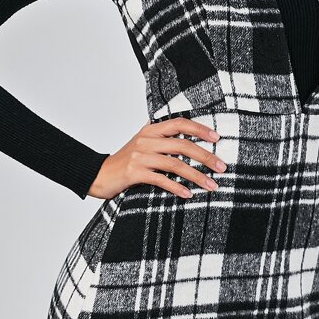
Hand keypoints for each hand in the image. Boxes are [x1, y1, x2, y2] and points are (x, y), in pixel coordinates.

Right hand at [87, 117, 226, 199]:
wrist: (97, 175)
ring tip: (212, 185)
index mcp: (150, 130)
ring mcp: (140, 156)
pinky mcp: (134, 173)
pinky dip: (177, 187)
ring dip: (197, 176)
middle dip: (205, 156)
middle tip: (222, 167)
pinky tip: (188, 194)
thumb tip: (182, 130)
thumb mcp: (141, 143)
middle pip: (182, 145)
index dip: (199, 129)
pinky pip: (161, 180)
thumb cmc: (124, 161)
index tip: (217, 137)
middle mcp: (146, 140)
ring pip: (175, 164)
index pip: (179, 123)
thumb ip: (160, 136)